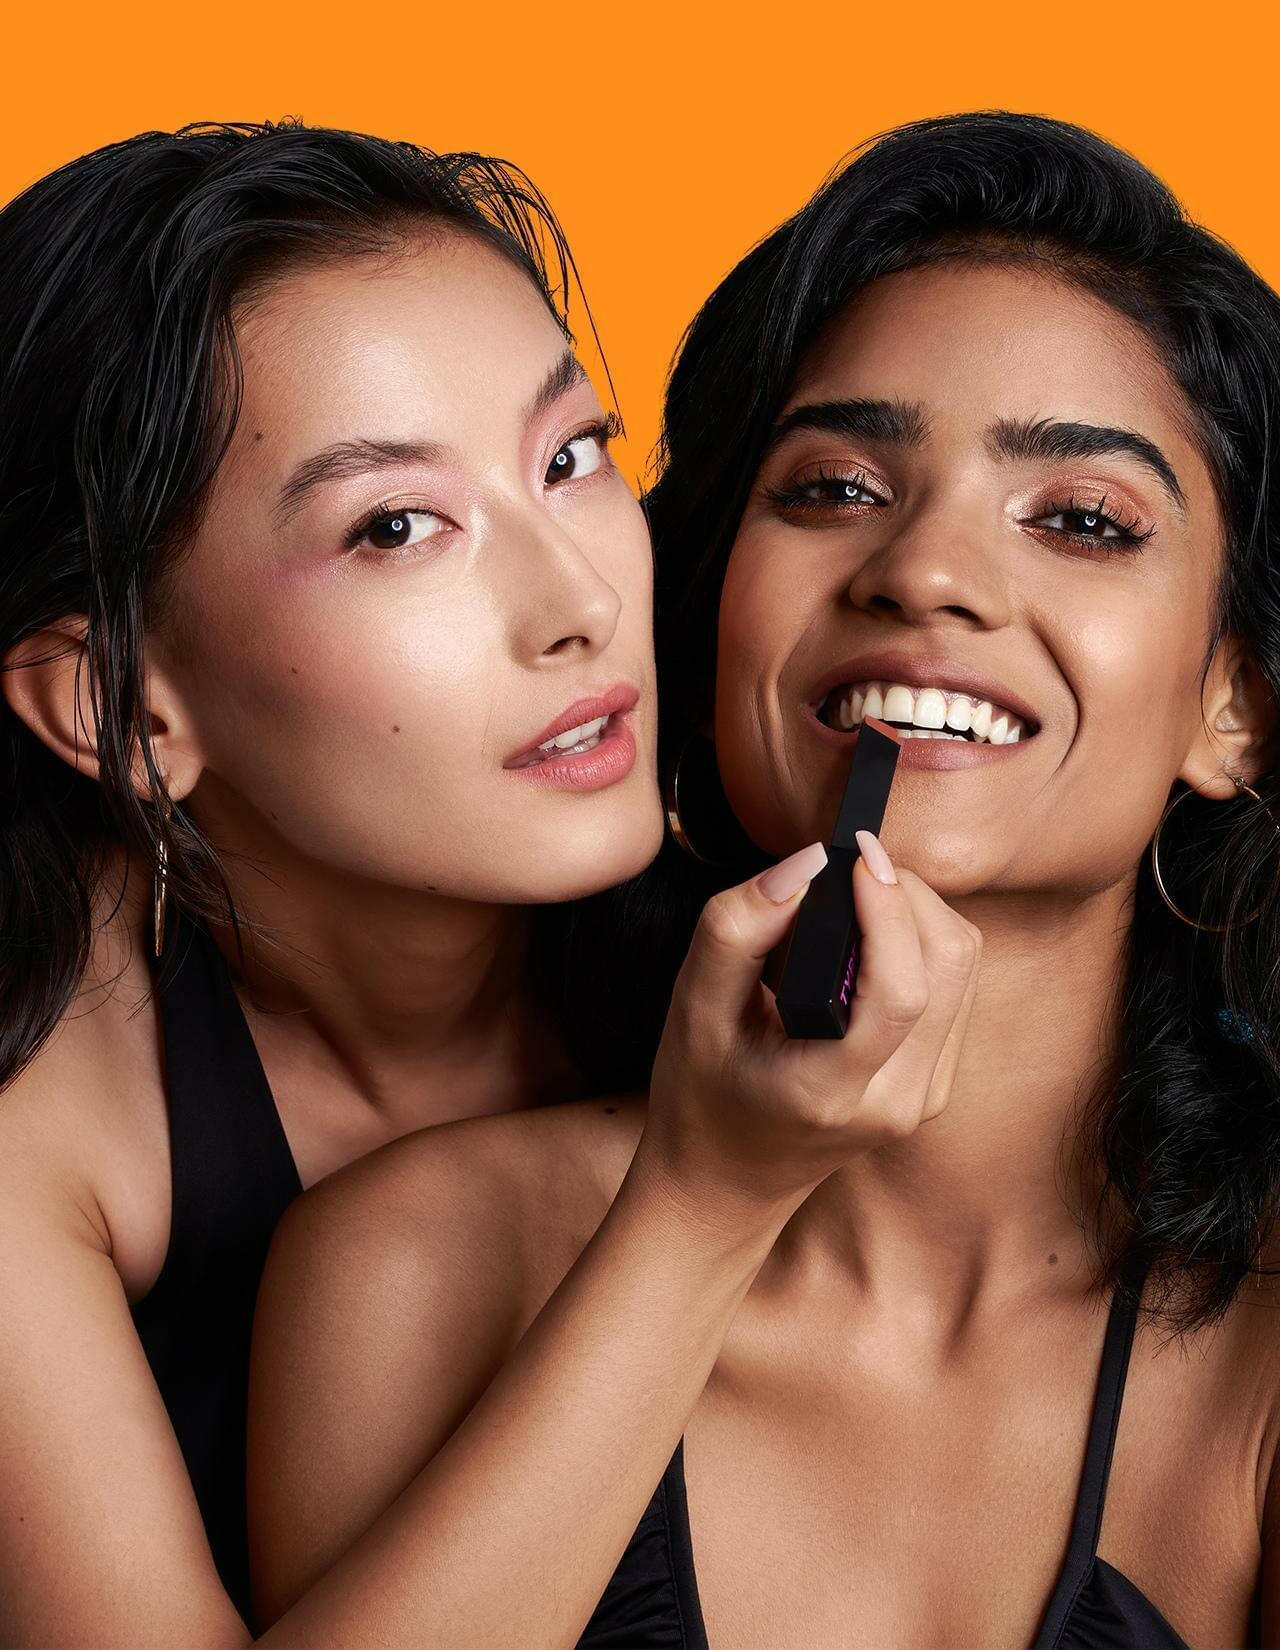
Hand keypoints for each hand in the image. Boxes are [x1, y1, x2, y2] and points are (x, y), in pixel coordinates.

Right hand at [633, 834, 981, 1226]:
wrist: (724, 1183)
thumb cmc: (700, 1096)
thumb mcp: (691, 1009)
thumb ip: (736, 930)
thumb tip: (805, 863)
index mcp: (832, 1092)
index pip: (901, 991)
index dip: (890, 908)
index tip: (856, 854)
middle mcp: (897, 1100)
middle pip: (950, 965)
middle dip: (908, 894)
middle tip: (851, 867)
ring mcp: (925, 1097)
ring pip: (963, 968)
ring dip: (920, 913)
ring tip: (856, 900)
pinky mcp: (936, 1084)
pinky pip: (955, 988)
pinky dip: (922, 944)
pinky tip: (870, 940)